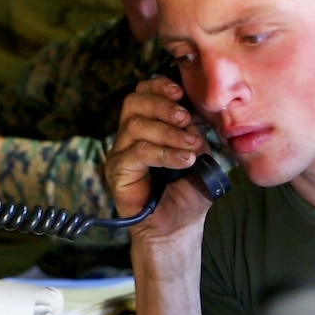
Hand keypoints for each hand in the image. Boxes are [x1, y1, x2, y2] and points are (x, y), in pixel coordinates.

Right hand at [105, 75, 213, 237]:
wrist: (179, 227)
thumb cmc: (187, 192)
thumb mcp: (197, 154)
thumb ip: (193, 131)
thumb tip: (193, 115)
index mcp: (147, 126)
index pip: (142, 93)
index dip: (159, 86)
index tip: (181, 92)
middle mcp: (128, 137)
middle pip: (134, 102)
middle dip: (163, 105)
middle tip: (186, 119)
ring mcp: (120, 154)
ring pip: (137, 126)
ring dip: (169, 133)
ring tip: (191, 148)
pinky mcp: (117, 172)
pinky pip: (138, 152)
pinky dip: (165, 153)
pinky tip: (184, 161)